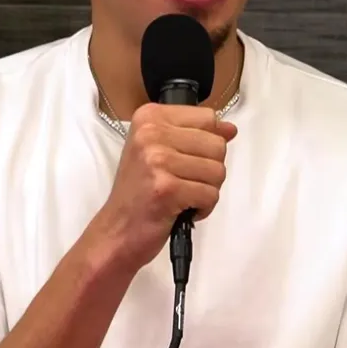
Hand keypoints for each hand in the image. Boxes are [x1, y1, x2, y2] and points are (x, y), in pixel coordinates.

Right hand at [87, 103, 237, 273]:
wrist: (116, 230)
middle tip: (185, 182)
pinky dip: (203, 207)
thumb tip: (230, 129)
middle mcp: (151, 133)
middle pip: (217, 144)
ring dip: (207, 190)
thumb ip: (195, 135)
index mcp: (149, 117)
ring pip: (218, 170)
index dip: (208, 143)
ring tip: (182, 196)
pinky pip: (211, 194)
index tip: (188, 159)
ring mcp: (158, 160)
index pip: (208, 117)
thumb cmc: (139, 192)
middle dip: (210, 170)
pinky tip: (182, 209)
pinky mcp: (167, 188)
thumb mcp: (159, 151)